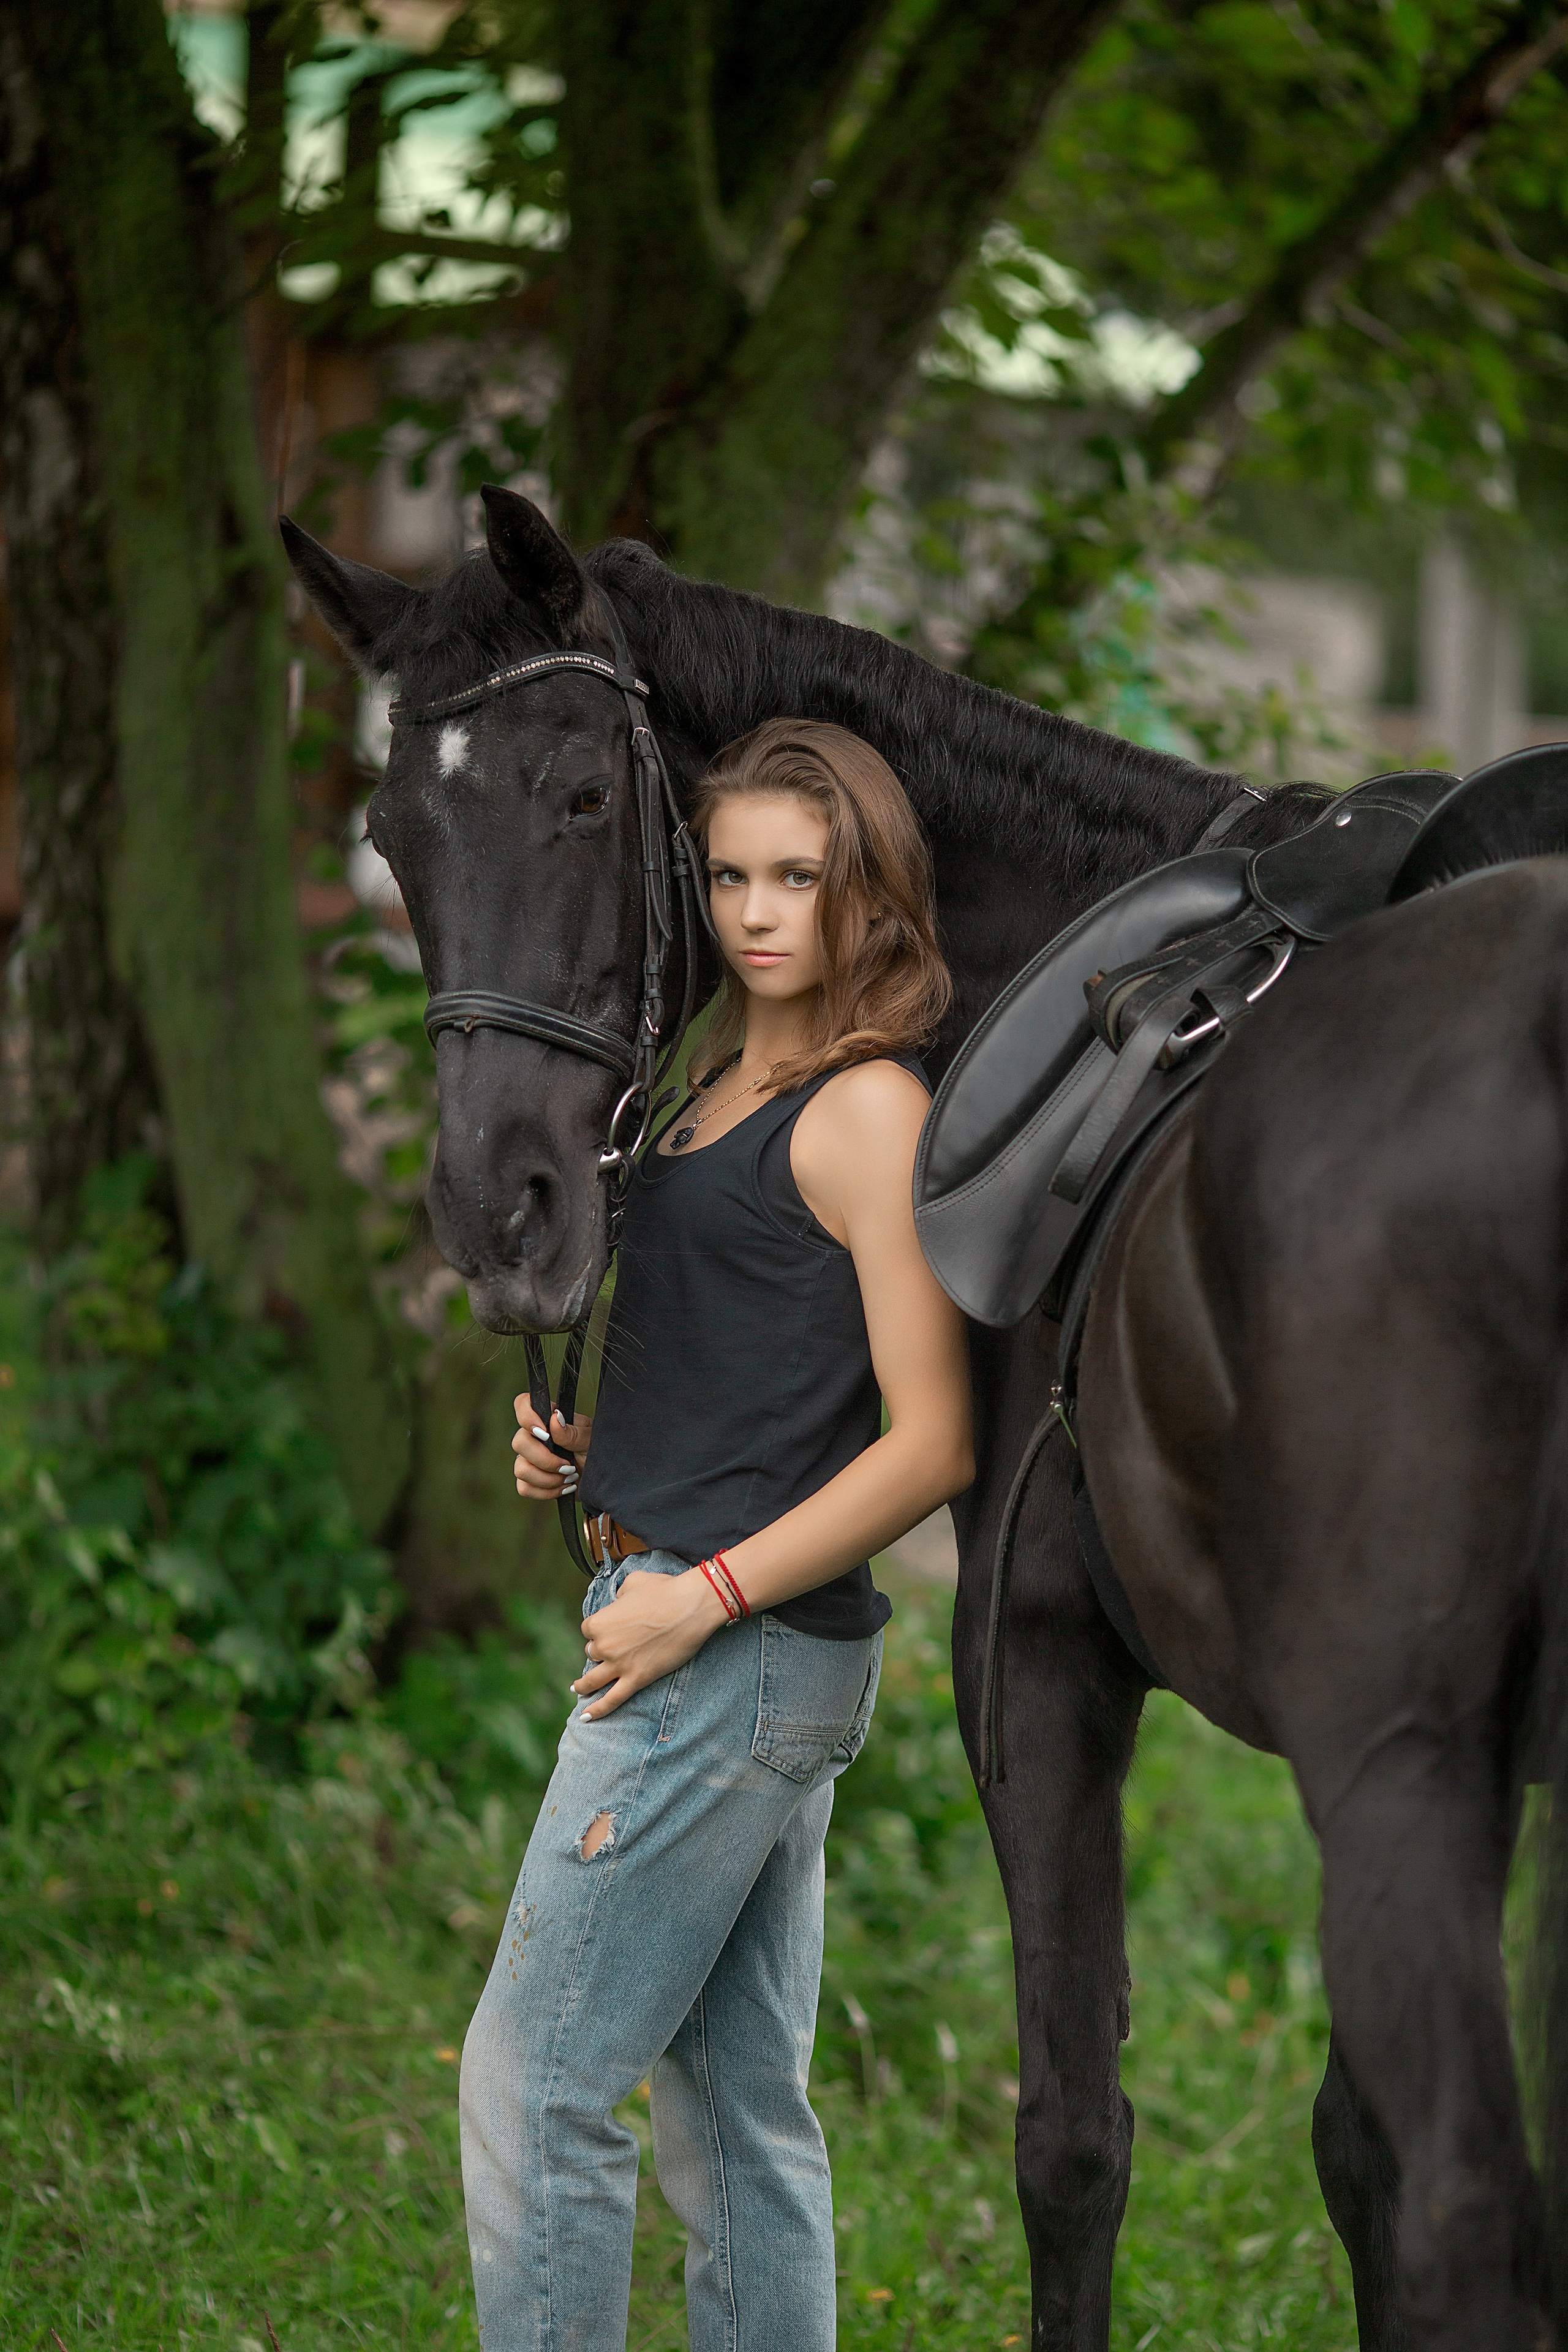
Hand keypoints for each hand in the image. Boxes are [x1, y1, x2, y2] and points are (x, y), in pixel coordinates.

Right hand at [512, 1396, 590, 1501]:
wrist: (604, 1483)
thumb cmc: (599, 1455)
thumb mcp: (592, 1441)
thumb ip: (573, 1433)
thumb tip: (554, 1419)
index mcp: (549, 1419)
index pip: (523, 1404)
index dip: (526, 1417)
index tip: (545, 1435)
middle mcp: (536, 1437)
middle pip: (519, 1442)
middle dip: (545, 1460)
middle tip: (568, 1466)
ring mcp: (530, 1460)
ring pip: (520, 1469)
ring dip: (548, 1479)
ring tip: (569, 1477)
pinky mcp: (531, 1481)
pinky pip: (524, 1488)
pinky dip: (546, 1492)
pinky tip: (563, 1488)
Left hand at [572, 1567, 729, 1717]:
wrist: (690, 1607)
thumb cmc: (664, 1590)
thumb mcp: (633, 1583)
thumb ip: (619, 1594)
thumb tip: (620, 1601)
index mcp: (599, 1622)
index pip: (589, 1630)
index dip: (601, 1628)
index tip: (612, 1627)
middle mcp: (604, 1645)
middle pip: (592, 1653)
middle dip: (601, 1651)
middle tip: (616, 1647)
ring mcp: (619, 1665)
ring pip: (593, 1680)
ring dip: (583, 1685)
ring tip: (577, 1689)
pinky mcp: (637, 1679)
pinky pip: (612, 1699)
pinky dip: (598, 1710)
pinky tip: (586, 1717)